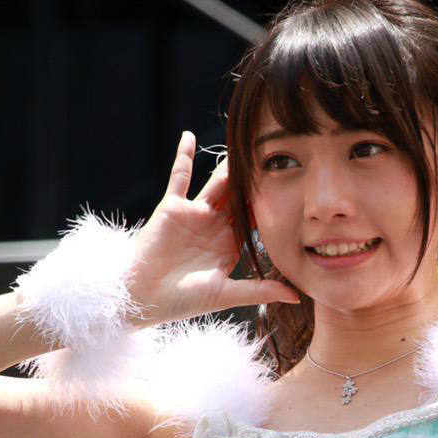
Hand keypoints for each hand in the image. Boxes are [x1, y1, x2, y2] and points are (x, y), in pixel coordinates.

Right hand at [126, 131, 298, 323]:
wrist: (141, 297)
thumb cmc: (181, 301)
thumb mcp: (225, 294)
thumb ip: (259, 291)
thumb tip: (295, 296)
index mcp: (229, 246)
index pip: (256, 220)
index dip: (272, 205)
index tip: (293, 188)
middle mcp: (214, 227)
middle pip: (239, 197)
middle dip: (255, 180)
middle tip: (276, 156)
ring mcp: (193, 214)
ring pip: (217, 183)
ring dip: (229, 165)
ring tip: (245, 143)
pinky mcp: (172, 207)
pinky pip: (179, 176)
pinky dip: (183, 156)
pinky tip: (189, 135)